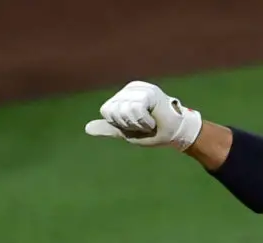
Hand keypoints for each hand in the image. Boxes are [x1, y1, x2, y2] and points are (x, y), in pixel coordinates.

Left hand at [84, 81, 201, 149]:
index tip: (135, 125)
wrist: (176, 134)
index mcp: (123, 96)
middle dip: (128, 124)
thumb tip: (86, 128)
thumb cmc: (154, 132)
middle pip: (113, 110)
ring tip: (149, 121)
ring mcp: (140, 89)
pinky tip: (153, 119)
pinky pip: (135, 110)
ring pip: (123, 110)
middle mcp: (130, 89)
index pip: (106, 111)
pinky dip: (144, 121)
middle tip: (143, 123)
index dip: (119, 123)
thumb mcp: (127, 131)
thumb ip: (109, 127)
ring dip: (137, 123)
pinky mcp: (149, 92)